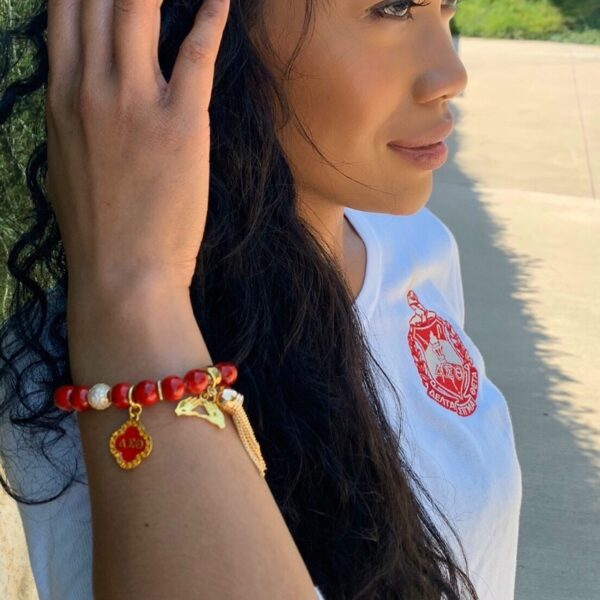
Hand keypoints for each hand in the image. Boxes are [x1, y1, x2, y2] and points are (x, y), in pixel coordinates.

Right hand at [45, 0, 229, 291]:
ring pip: (138, 6)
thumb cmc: (98, 229)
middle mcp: (89, 88)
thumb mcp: (68, 164)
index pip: (64, 9)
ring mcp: (134, 102)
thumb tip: (84, 89)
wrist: (123, 274)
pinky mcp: (181, 123)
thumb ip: (73, 118)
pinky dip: (211, 16)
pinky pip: (196, 52)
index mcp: (60, 98)